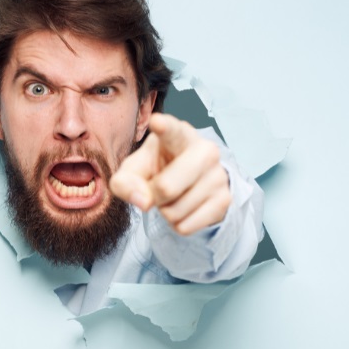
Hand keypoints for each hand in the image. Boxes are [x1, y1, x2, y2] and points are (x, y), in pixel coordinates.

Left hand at [110, 113, 231, 235]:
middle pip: (166, 188)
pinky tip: (185, 208)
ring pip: (174, 211)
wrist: (190, 183)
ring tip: (174, 196)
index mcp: (178, 135)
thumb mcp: (133, 172)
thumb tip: (143, 202)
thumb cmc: (156, 168)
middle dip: (153, 196)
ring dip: (166, 211)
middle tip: (157, 187)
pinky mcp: (224, 200)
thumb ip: (124, 183)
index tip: (156, 122)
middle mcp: (205, 150)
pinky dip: (177, 224)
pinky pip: (185, 226)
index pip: (172, 131)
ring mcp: (218, 176)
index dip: (164, 127)